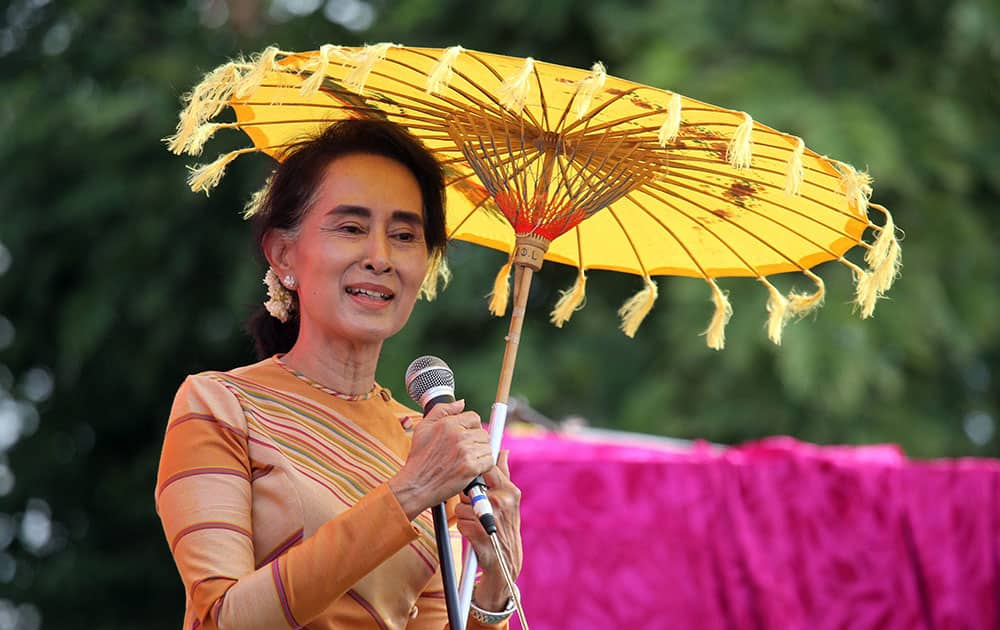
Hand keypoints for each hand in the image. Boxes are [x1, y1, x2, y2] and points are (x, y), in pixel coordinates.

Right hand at [389, 400, 492, 519]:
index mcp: (448, 424)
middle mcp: (458, 435)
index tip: (466, 437)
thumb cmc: (419, 458)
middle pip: (482, 433)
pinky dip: (483, 467)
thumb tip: (461, 403)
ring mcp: (465, 451)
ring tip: (466, 461)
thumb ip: (442, 410)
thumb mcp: (423, 427)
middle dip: (476, 442)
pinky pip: (488, 461)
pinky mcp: (470, 467)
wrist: (416, 484)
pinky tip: (470, 469)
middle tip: (464, 452)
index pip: (474, 417)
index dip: (472, 427)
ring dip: (480, 455)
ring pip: (487, 447)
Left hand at [456, 450, 522, 611]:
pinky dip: (463, 528)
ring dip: (464, 516)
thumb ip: (503, 474)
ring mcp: (491, 518)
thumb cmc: (504, 526)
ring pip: (460, 506)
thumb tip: (503, 451)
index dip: (474, 474)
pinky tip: (474, 534)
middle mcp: (502, 502)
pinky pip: (459, 522)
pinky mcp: (480, 533)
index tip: (473, 481)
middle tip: (477, 508)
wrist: (505, 562)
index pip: (485, 468)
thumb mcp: (509, 500)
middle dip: (468, 498)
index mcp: (510, 491)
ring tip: (477, 523)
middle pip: (468, 488)